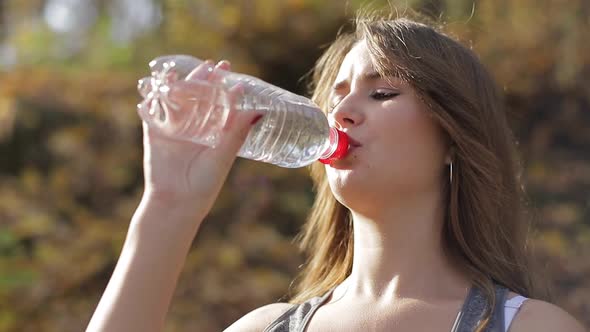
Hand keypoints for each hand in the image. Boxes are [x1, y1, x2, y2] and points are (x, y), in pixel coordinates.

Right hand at [140, 60, 263, 217]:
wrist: (177, 203)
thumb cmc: (205, 183)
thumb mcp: (224, 154)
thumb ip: (237, 131)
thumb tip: (259, 109)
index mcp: (213, 132)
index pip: (220, 104)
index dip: (224, 87)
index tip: (230, 71)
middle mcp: (195, 127)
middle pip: (199, 97)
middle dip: (205, 80)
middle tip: (213, 65)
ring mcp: (174, 128)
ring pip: (177, 100)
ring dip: (181, 84)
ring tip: (187, 70)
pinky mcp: (155, 132)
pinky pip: (154, 111)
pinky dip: (155, 97)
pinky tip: (160, 82)